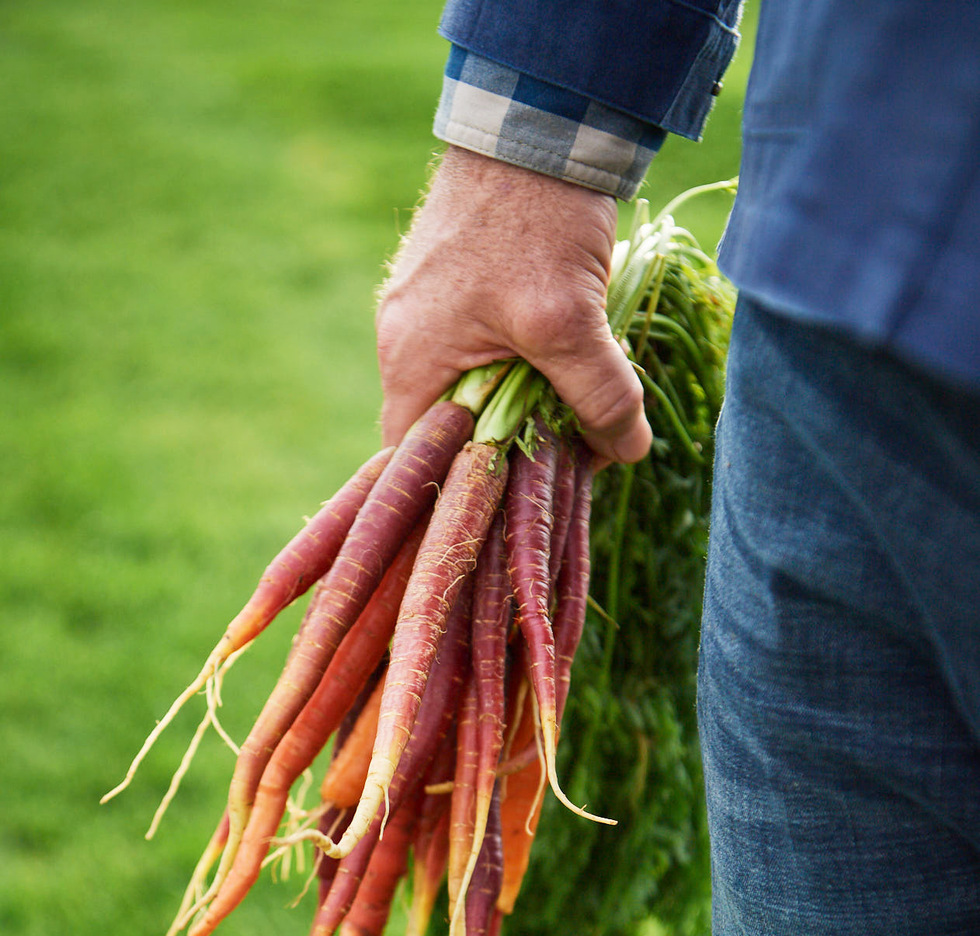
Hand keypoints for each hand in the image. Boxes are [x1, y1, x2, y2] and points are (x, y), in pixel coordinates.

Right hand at [376, 147, 650, 464]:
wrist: (538, 124)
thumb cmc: (534, 221)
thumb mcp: (569, 320)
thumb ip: (598, 395)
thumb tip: (626, 452)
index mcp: (410, 361)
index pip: (415, 461)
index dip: (459, 492)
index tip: (512, 508)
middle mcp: (407, 344)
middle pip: (452, 432)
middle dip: (507, 455)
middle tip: (567, 470)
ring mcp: (432, 316)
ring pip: (477, 395)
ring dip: (526, 413)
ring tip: (580, 426)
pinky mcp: (462, 293)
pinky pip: (490, 357)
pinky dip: (529, 375)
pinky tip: (572, 377)